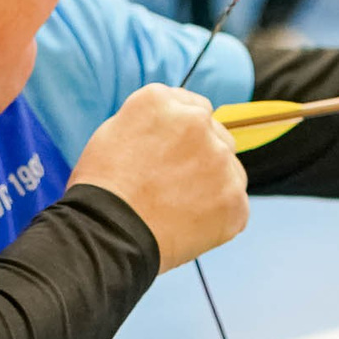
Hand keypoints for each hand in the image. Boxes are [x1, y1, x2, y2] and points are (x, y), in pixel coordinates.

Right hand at [68, 84, 248, 271]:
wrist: (108, 236)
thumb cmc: (103, 189)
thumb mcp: (115, 132)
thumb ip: (155, 120)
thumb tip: (178, 126)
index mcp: (162, 102)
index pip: (192, 107)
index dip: (182, 135)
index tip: (171, 155)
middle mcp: (197, 122)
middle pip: (216, 135)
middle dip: (201, 156)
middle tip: (172, 185)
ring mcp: (220, 161)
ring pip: (229, 169)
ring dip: (212, 183)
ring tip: (177, 208)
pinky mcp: (234, 200)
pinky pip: (235, 204)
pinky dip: (218, 216)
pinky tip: (188, 225)